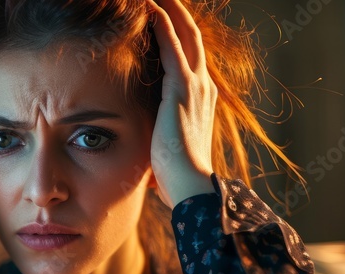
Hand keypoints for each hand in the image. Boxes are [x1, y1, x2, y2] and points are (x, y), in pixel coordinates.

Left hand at [148, 0, 216, 206]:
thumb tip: (141, 138)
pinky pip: (172, 46)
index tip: (160, 14)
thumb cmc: (175, 173)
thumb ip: (158, 130)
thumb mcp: (166, 142)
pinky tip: (150, 8)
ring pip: (183, 33)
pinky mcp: (182, 88)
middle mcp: (202, 85)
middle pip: (190, 35)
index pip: (189, 54)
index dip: (176, 31)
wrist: (190, 185)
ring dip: (168, 9)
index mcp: (200, 97)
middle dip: (176, 10)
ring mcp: (195, 85)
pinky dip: (161, 25)